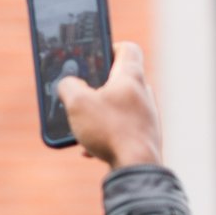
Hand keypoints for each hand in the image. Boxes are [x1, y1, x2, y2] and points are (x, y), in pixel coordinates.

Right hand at [60, 41, 162, 170]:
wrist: (137, 168)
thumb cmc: (111, 131)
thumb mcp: (77, 102)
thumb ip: (68, 85)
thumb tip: (69, 85)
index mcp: (131, 78)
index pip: (128, 49)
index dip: (109, 46)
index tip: (94, 55)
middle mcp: (144, 95)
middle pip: (120, 80)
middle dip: (97, 86)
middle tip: (80, 93)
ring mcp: (147, 117)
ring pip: (118, 108)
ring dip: (98, 114)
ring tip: (81, 125)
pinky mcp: (145, 137)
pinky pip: (121, 130)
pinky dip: (105, 135)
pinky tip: (89, 149)